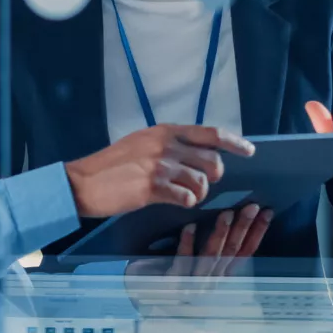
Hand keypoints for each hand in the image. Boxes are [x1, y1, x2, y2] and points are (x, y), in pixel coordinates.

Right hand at [64, 125, 253, 217]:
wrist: (83, 182)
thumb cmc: (112, 165)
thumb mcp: (142, 142)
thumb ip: (169, 144)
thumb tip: (197, 155)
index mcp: (164, 130)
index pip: (210, 133)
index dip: (234, 142)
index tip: (250, 151)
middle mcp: (165, 144)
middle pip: (213, 161)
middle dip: (214, 176)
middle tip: (205, 183)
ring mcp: (159, 166)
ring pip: (202, 181)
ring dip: (199, 193)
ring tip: (186, 195)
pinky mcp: (152, 188)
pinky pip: (186, 197)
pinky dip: (186, 202)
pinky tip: (176, 201)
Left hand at [128, 203, 273, 282]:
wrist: (147, 302)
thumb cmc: (175, 277)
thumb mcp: (199, 265)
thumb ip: (214, 249)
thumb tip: (231, 218)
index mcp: (220, 275)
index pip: (244, 252)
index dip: (257, 233)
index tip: (267, 212)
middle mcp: (211, 281)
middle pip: (231, 252)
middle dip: (243, 228)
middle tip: (252, 206)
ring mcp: (193, 284)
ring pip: (211, 257)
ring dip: (220, 234)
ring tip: (226, 214)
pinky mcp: (173, 284)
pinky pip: (182, 262)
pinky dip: (187, 244)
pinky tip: (189, 227)